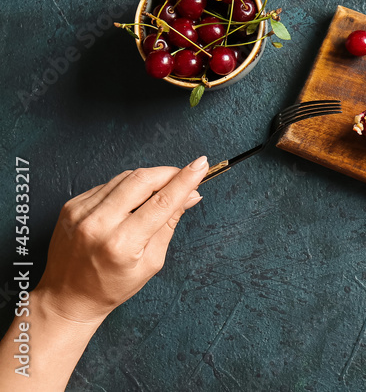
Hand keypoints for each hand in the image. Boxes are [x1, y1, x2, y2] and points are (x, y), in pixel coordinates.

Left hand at [34, 157, 208, 324]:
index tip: (201, 165)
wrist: (67, 297)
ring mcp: (81, 212)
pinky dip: (126, 187)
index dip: (185, 180)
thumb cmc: (110, 287)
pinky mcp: (71, 205)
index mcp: (121, 244)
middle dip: (168, 173)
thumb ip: (169, 224)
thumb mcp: (150, 263)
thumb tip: (189, 196)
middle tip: (185, 174)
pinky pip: (108, 185)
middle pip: (142, 180)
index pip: (161, 202)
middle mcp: (97, 224)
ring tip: (160, 190)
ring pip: (125, 177)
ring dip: (149, 178)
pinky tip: (132, 201)